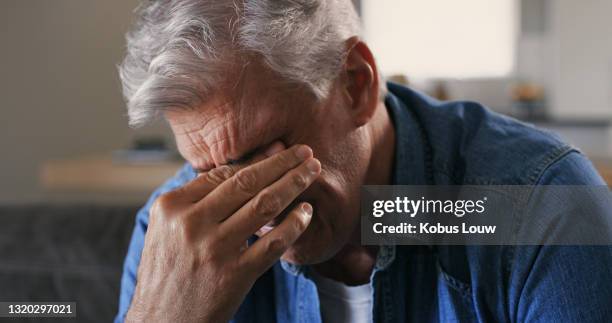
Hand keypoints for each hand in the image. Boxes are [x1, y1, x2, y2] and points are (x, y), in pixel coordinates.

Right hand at [125, 143, 320, 322]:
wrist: (163, 320)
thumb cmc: (168, 272)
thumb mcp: (165, 229)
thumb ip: (194, 201)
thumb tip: (237, 170)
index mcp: (171, 206)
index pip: (222, 173)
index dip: (256, 159)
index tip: (278, 150)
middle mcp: (191, 223)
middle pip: (246, 182)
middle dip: (281, 163)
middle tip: (305, 152)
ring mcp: (214, 249)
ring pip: (264, 205)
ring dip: (293, 184)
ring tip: (311, 172)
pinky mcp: (235, 275)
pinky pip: (273, 242)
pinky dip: (294, 223)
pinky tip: (306, 212)